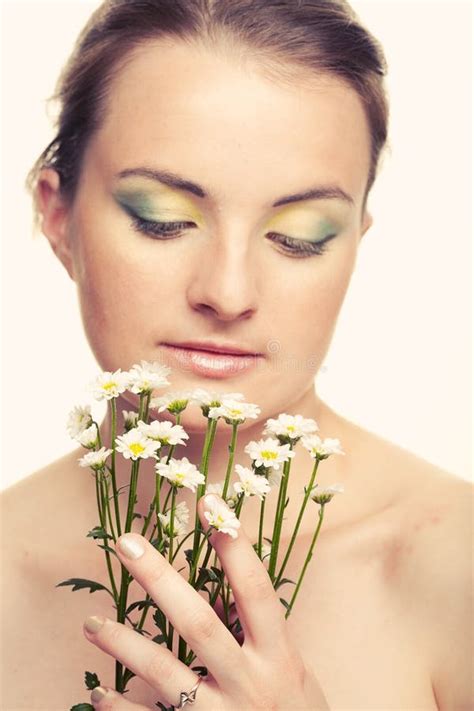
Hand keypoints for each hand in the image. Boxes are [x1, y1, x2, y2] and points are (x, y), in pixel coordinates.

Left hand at [83, 493, 329, 709]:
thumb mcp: (292, 669)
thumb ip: (260, 633)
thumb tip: (222, 590)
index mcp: (279, 656)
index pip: (255, 589)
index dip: (233, 545)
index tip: (208, 503)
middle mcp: (249, 683)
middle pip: (198, 623)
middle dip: (161, 579)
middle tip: (127, 543)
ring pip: (165, 674)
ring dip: (125, 643)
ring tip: (92, 623)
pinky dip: (122, 708)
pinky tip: (99, 692)